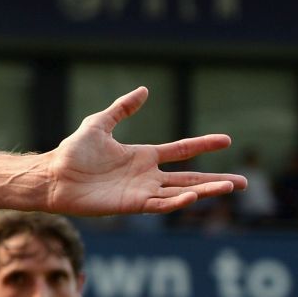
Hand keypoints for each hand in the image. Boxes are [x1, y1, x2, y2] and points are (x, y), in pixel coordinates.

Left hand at [42, 87, 247, 214]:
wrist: (53, 175)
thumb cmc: (72, 152)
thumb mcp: (99, 124)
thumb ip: (122, 109)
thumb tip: (144, 91)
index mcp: (143, 156)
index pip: (181, 151)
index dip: (202, 145)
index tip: (227, 141)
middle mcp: (147, 176)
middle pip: (189, 177)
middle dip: (216, 180)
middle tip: (244, 182)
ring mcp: (141, 192)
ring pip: (180, 193)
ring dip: (205, 191)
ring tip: (230, 187)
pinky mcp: (131, 205)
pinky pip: (159, 205)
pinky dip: (176, 202)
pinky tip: (194, 196)